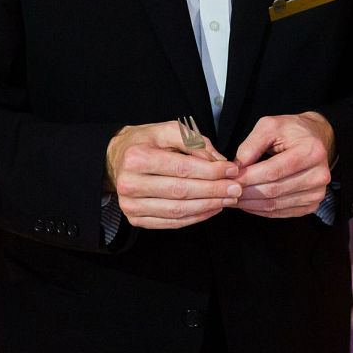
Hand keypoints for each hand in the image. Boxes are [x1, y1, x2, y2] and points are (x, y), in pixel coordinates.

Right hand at [107, 121, 241, 228]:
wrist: (117, 159)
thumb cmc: (146, 142)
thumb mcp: (167, 130)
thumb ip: (194, 141)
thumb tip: (219, 160)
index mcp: (137, 158)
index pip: (182, 168)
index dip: (211, 171)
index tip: (232, 170)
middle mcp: (129, 183)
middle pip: (181, 191)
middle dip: (213, 191)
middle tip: (236, 189)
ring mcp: (131, 205)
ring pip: (177, 211)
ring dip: (207, 207)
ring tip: (228, 200)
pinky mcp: (135, 219)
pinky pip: (170, 223)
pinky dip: (195, 218)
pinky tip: (211, 209)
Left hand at [233, 111, 335, 218]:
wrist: (315, 139)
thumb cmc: (292, 131)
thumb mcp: (270, 126)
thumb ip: (252, 144)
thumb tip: (236, 167)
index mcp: (311, 151)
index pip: (273, 171)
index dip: (249, 177)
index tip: (229, 178)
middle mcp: (319, 174)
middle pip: (274, 190)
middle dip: (246, 192)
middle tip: (226, 190)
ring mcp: (318, 192)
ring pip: (276, 204)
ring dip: (251, 204)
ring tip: (234, 198)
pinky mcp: (312, 204)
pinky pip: (282, 212)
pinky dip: (262, 211)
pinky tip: (248, 204)